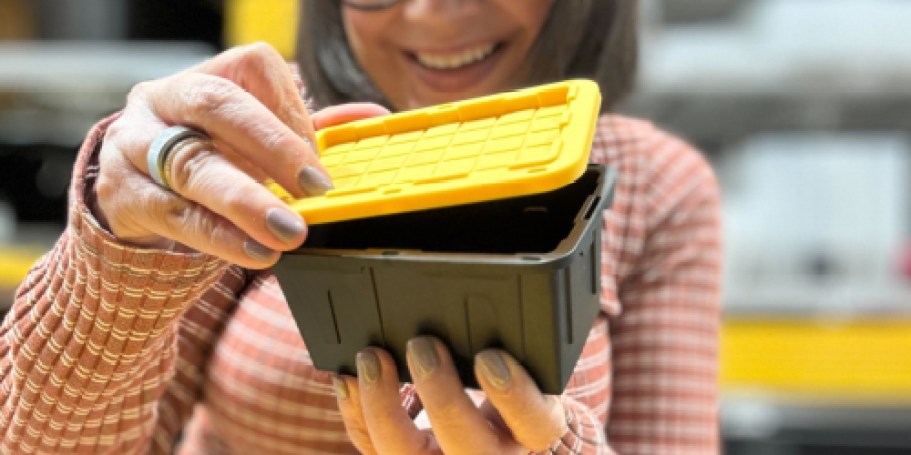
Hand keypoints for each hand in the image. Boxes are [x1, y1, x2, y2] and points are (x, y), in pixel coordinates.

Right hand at [94, 43, 387, 267]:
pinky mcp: (123, 195)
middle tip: (316, 189)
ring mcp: (135, 145)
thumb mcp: (251, 142)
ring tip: (289, 232)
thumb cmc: (206, 161)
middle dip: (273, 147)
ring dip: (247, 201)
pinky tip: (256, 251)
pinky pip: (175, 214)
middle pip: (217, 106)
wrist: (134, 197)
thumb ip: (305, 130)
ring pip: (193, 165)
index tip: (320, 158)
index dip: (291, 112)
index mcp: (205, 77)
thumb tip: (372, 118)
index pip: (252, 69)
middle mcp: (165, 100)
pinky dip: (219, 236)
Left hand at [334, 337, 567, 453]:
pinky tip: (348, 381)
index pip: (537, 423)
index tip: (489, 357)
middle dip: (442, 397)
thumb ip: (510, 348)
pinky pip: (372, 448)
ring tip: (372, 359)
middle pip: (470, 449)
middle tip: (423, 346)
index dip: (515, 395)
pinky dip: (356, 414)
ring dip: (383, 408)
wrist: (491, 434)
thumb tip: (470, 305)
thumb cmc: (504, 392)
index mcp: (529, 432)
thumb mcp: (523, 370)